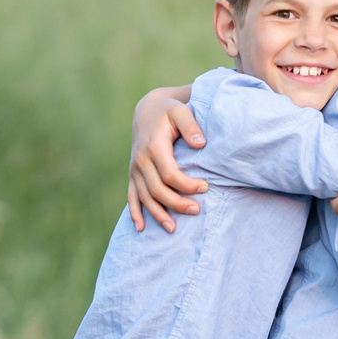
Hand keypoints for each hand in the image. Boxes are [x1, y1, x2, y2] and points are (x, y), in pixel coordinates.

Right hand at [128, 90, 206, 231]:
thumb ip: (190, 125)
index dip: (187, 185)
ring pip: (144, 197)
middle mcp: (141, 160)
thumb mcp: (181, 111)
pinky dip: (135, 213)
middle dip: (176, 203)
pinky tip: (141, 228)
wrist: (147, 110)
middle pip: (157, 190)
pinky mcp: (133, 174)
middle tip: (196, 210)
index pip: (170, 174)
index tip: (206, 187)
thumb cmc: (169, 111)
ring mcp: (135, 169)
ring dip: (158, 214)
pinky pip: (131, 196)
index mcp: (154, 147)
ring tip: (173, 229)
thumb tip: (200, 143)